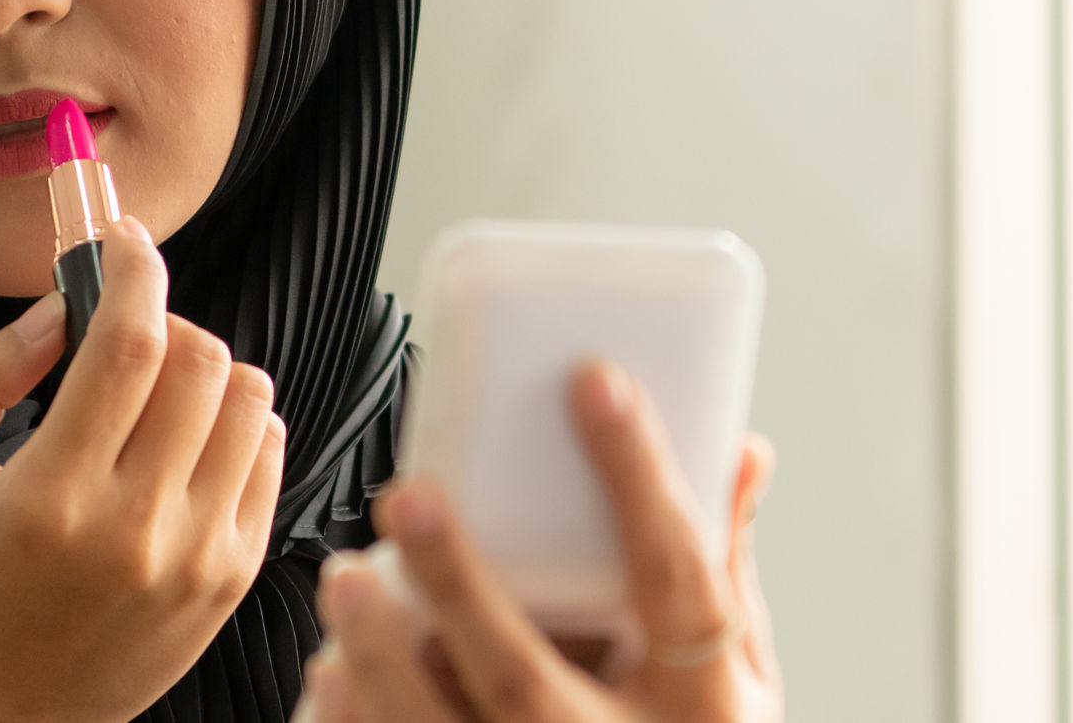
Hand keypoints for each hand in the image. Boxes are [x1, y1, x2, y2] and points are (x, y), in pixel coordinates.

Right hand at [0, 220, 289, 722]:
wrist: (12, 712)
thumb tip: (57, 305)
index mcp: (52, 499)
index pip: (127, 347)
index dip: (133, 270)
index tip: (122, 241)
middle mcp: (137, 528)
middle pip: (198, 361)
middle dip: (162, 320)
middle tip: (124, 336)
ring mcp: (199, 556)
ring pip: (247, 398)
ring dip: (204, 369)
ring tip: (156, 392)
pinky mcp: (236, 574)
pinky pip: (269, 450)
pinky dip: (234, 422)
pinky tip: (185, 441)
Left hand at [302, 361, 778, 722]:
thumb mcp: (741, 671)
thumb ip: (729, 565)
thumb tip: (741, 448)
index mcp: (705, 703)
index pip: (681, 578)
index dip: (640, 479)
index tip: (594, 383)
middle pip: (527, 676)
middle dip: (459, 586)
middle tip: (405, 496)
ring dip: (384, 658)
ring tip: (342, 580)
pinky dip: (363, 722)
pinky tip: (331, 672)